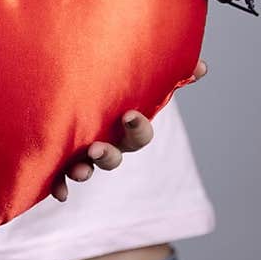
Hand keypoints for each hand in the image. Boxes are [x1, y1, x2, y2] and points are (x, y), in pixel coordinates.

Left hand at [49, 59, 208, 201]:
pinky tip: (58, 192)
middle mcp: (106, 143)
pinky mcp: (59, 158)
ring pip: (87, 169)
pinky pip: (59, 178)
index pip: (139, 135)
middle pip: (113, 158)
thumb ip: (168, 73)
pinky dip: (59, 186)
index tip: (129, 115)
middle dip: (107, 157)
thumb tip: (202, 67)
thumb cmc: (111, 84)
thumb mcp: (137, 77)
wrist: (76, 88)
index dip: (138, 129)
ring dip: (83, 172)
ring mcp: (83, 154)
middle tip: (96, 149)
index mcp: (125, 127)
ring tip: (78, 171)